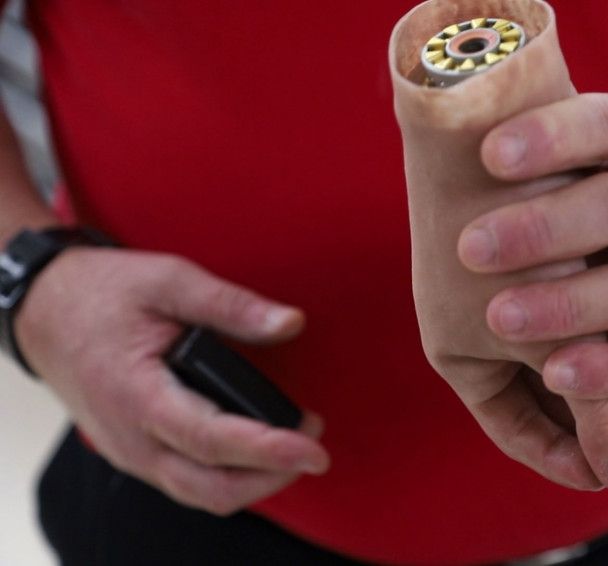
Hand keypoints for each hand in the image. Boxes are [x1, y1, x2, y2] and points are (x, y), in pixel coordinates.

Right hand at [15, 248, 328, 515]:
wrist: (44, 311)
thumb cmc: (102, 294)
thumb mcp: (167, 280)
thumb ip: (230, 304)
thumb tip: (289, 323)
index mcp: (138, 396)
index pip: (211, 440)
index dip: (268, 450)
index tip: (313, 448)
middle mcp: (132, 438)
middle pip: (212, 487)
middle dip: (272, 477)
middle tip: (314, 446)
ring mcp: (131, 452)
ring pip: (201, 493)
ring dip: (253, 482)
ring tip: (293, 446)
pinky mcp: (136, 453)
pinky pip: (188, 482)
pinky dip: (229, 477)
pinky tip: (257, 452)